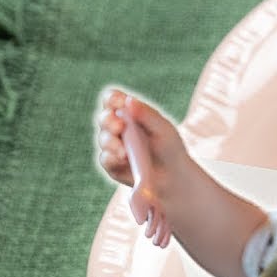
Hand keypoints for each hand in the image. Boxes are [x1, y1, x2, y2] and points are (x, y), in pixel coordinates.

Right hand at [94, 88, 188, 246]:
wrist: (173, 178)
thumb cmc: (170, 149)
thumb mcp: (163, 129)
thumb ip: (146, 114)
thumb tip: (128, 100)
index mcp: (130, 113)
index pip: (113, 99)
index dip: (112, 99)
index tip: (118, 105)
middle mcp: (118, 127)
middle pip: (104, 117)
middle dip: (109, 121)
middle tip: (119, 128)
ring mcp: (113, 146)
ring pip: (103, 139)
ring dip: (112, 143)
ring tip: (126, 152)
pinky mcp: (111, 164)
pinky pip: (105, 159)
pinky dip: (113, 159)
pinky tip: (125, 160)